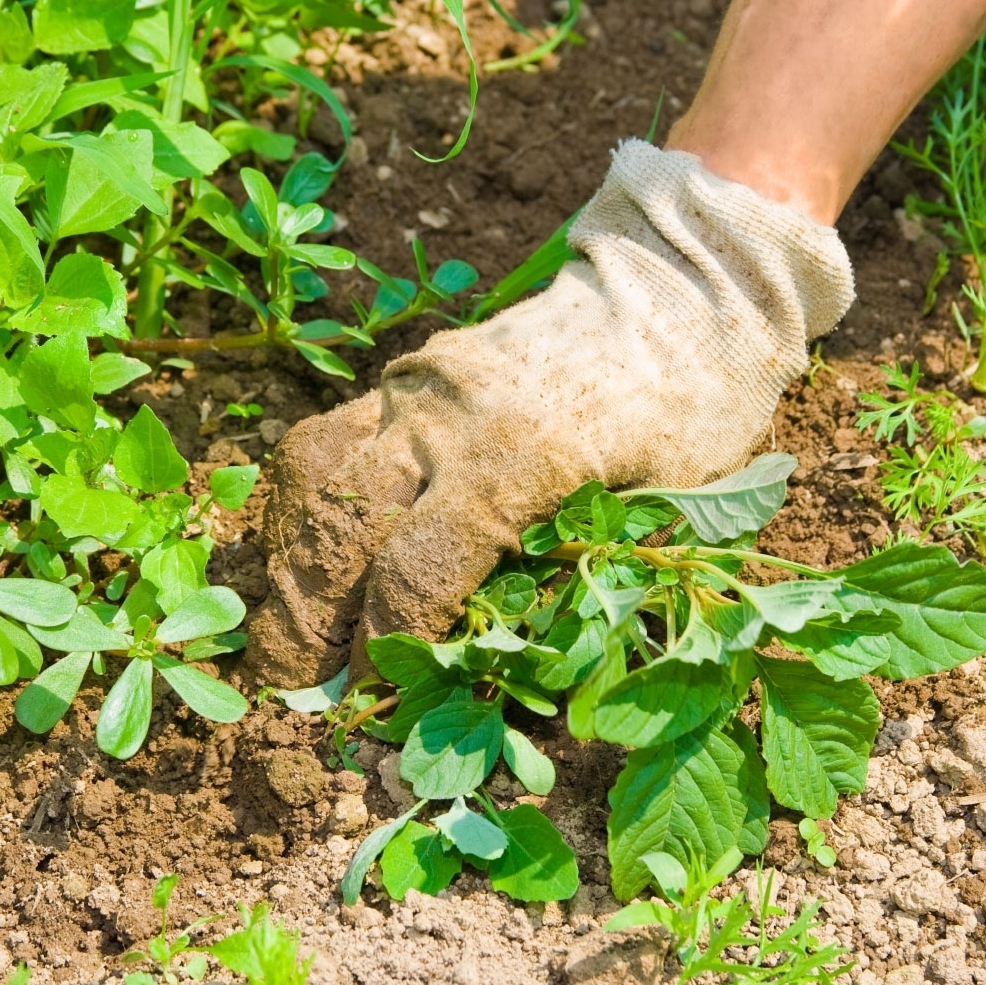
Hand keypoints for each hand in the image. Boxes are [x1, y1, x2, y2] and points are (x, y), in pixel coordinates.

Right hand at [243, 141, 853, 687]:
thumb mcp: (672, 506)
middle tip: (298, 685)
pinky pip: (329, 438)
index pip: (416, 571)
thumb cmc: (697, 405)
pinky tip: (307, 550)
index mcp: (521, 457)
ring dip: (288, 560)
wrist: (684, 283)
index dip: (384, 649)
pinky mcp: (409, 372)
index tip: (374, 701)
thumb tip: (505, 670)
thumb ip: (587, 578)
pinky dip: (304, 504)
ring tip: (289, 626)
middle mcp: (449, 416)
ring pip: (314, 477)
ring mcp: (419, 386)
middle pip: (340, 528)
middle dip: (306, 619)